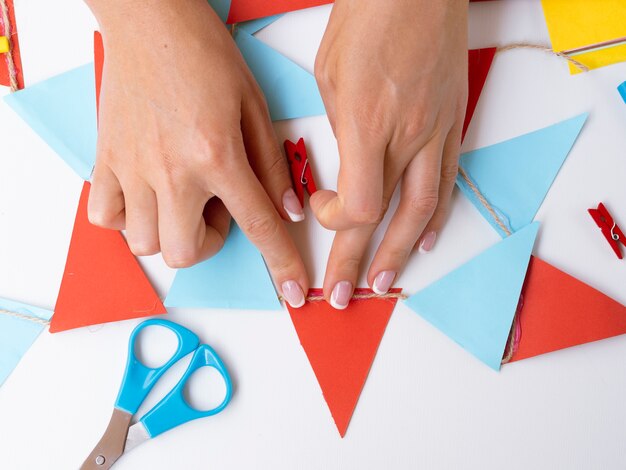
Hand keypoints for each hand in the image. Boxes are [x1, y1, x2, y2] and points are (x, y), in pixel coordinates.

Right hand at [85, 0, 308, 306]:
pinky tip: (145, 193)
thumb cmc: (205, 55)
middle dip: (209, 242)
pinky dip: (127, 218)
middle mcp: (171, 169)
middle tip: (217, 208)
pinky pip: (106, 217)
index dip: (282, 265)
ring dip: (170, 231)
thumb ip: (271, 164)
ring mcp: (131, 167)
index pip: (258, 226)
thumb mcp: (254, 105)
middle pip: (186, 251)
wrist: (150, 20)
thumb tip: (288, 210)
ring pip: (144, 242)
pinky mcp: (105, 159)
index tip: (293, 292)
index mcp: (217, 154)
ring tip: (181, 196)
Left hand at [313, 0, 467, 307]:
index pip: (359, 204)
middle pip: (387, 220)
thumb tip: (341, 161)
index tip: (319, 210)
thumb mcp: (330, 74)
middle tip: (345, 296)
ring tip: (388, 281)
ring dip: (403, 252)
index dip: (335, 221)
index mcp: (368, 124)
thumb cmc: (367, 19)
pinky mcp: (453, 123)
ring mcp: (436, 133)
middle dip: (361, 262)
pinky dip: (436, 215)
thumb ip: (337, 127)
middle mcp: (407, 136)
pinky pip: (448, 181)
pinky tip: (426, 238)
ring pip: (424, 210)